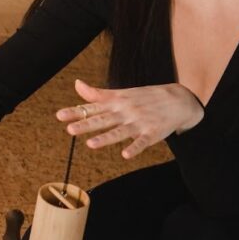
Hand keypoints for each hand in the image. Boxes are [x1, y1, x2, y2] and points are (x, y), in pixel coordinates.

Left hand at [55, 79, 204, 159]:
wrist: (179, 99)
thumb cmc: (144, 97)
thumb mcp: (121, 93)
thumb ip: (97, 94)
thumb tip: (77, 84)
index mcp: (116, 103)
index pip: (93, 107)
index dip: (76, 111)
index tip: (59, 116)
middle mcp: (125, 112)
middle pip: (103, 120)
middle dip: (86, 124)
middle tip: (69, 130)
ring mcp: (139, 123)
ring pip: (120, 132)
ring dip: (106, 138)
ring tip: (91, 144)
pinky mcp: (152, 133)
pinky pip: (142, 142)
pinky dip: (134, 148)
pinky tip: (125, 155)